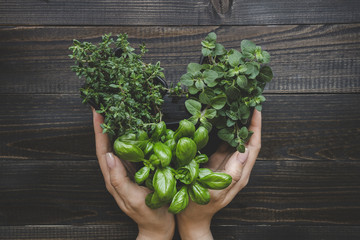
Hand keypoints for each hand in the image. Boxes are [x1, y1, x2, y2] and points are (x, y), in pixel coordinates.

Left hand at [92, 108, 174, 239]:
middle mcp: (118, 171)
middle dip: (105, 123)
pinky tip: (137, 127)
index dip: (99, 130)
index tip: (97, 111)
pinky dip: (133, 136)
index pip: (102, 149)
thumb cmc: (148, 214)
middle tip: (105, 104)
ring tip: (117, 109)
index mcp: (113, 178)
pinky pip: (134, 149)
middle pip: (108, 143)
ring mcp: (129, 170)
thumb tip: (109, 155)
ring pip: (120, 144)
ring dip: (117, 127)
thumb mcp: (132, 199)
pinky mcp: (139, 169)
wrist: (159, 226)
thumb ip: (118, 179)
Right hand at [176, 109, 261, 239]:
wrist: (192, 217)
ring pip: (237, 140)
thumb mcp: (217, 191)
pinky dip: (225, 131)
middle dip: (249, 121)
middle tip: (246, 102)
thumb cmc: (201, 206)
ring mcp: (227, 163)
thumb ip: (232, 173)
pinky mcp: (217, 162)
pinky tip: (222, 120)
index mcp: (240, 173)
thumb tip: (244, 151)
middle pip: (248, 140)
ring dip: (238, 124)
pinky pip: (224, 144)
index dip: (256, 127)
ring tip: (236, 106)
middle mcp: (237, 166)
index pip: (253, 146)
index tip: (256, 109)